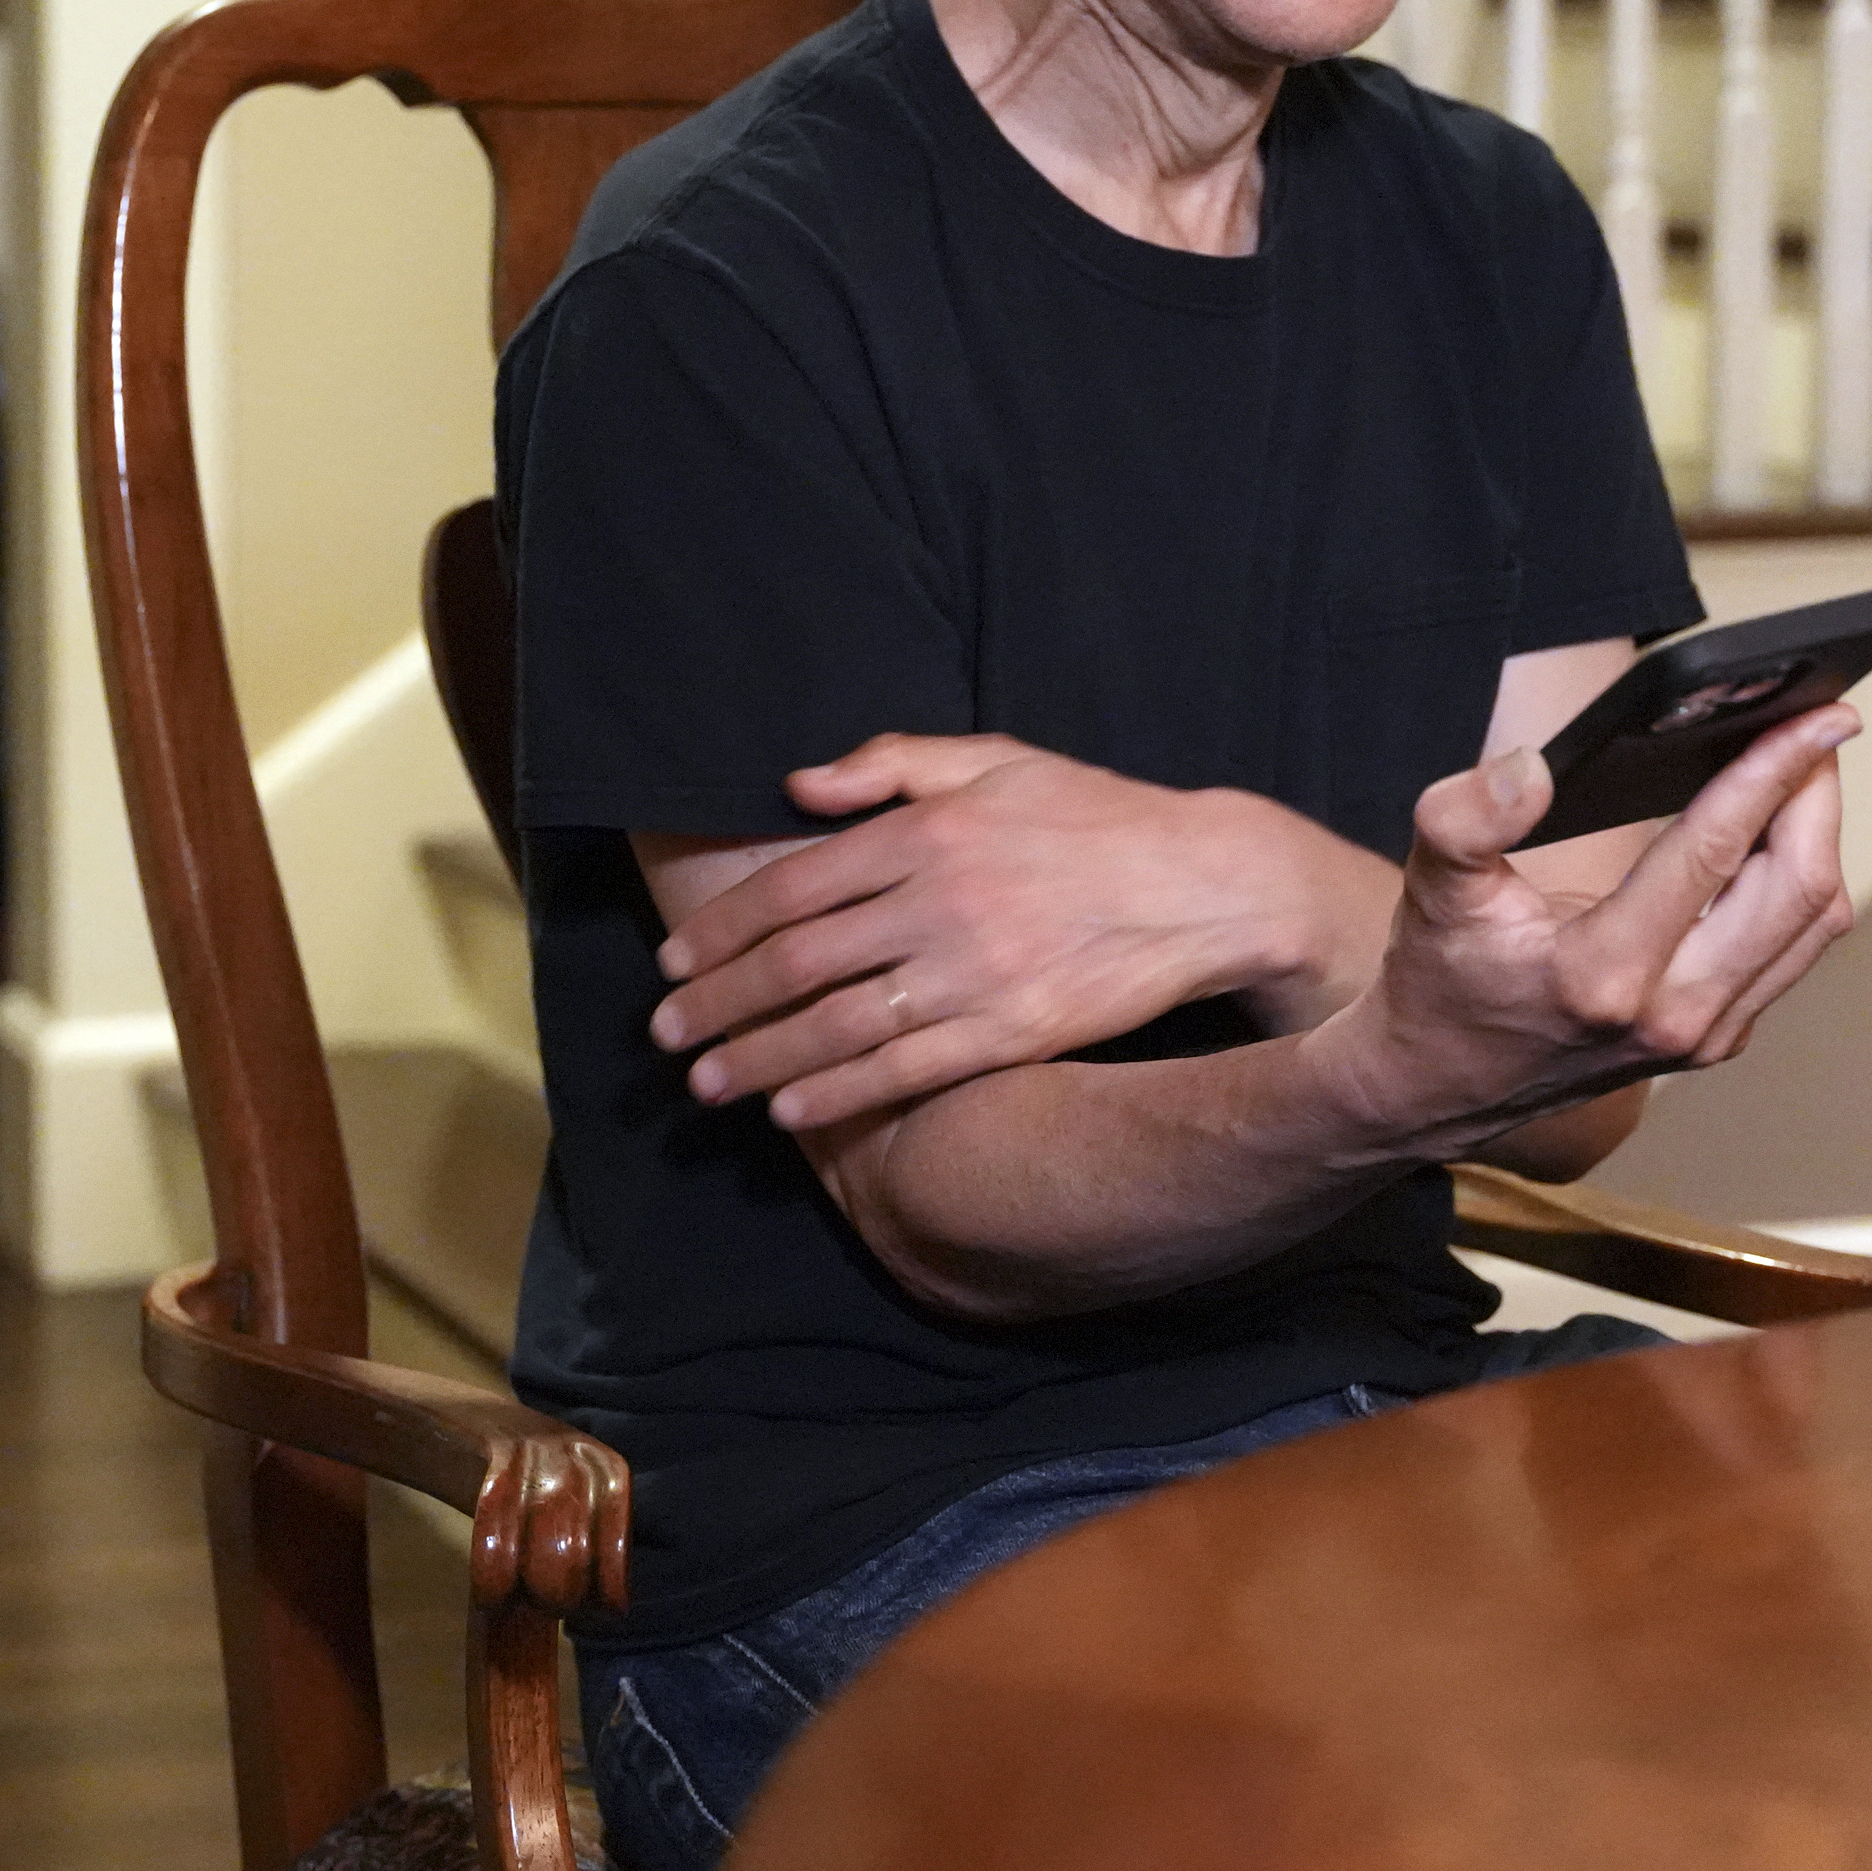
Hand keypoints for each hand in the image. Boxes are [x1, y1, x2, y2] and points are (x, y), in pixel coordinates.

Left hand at [647, 735, 1380, 1133]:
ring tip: (708, 1084)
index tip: (677, 960)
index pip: (795, 887)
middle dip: (721, 1001)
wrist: (1203, 884)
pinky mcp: (1013, 1032)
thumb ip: (890, 765)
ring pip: (841, 1025)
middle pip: (800, 962)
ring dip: (763, 1058)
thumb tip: (794, 786)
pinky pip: (907, 1070)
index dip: (724, 929)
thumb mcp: (996, 759)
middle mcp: (940, 903)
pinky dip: (841, 1093)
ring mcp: (976, 973)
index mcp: (928, 832)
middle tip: (667, 1032)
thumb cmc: (1094, 815)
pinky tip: (791, 1111)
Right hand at [1309, 703, 1857, 1161]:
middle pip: (1799, 889)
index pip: (1715, 852)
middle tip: (1820, 726)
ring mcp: (1705, 1035)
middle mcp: (1672, 1013)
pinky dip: (1801, 880)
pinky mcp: (1718, 1037)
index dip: (1772, 771)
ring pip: (1812, 924)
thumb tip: (1531, 767)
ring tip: (1803, 768)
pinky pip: (1793, 949)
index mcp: (1604, 973)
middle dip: (1818, 795)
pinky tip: (1778, 832)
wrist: (1440, 1086)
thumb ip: (1466, 819)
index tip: (1820, 715)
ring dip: (1820, 838)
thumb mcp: (1433, 887)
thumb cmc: (1442, 978)